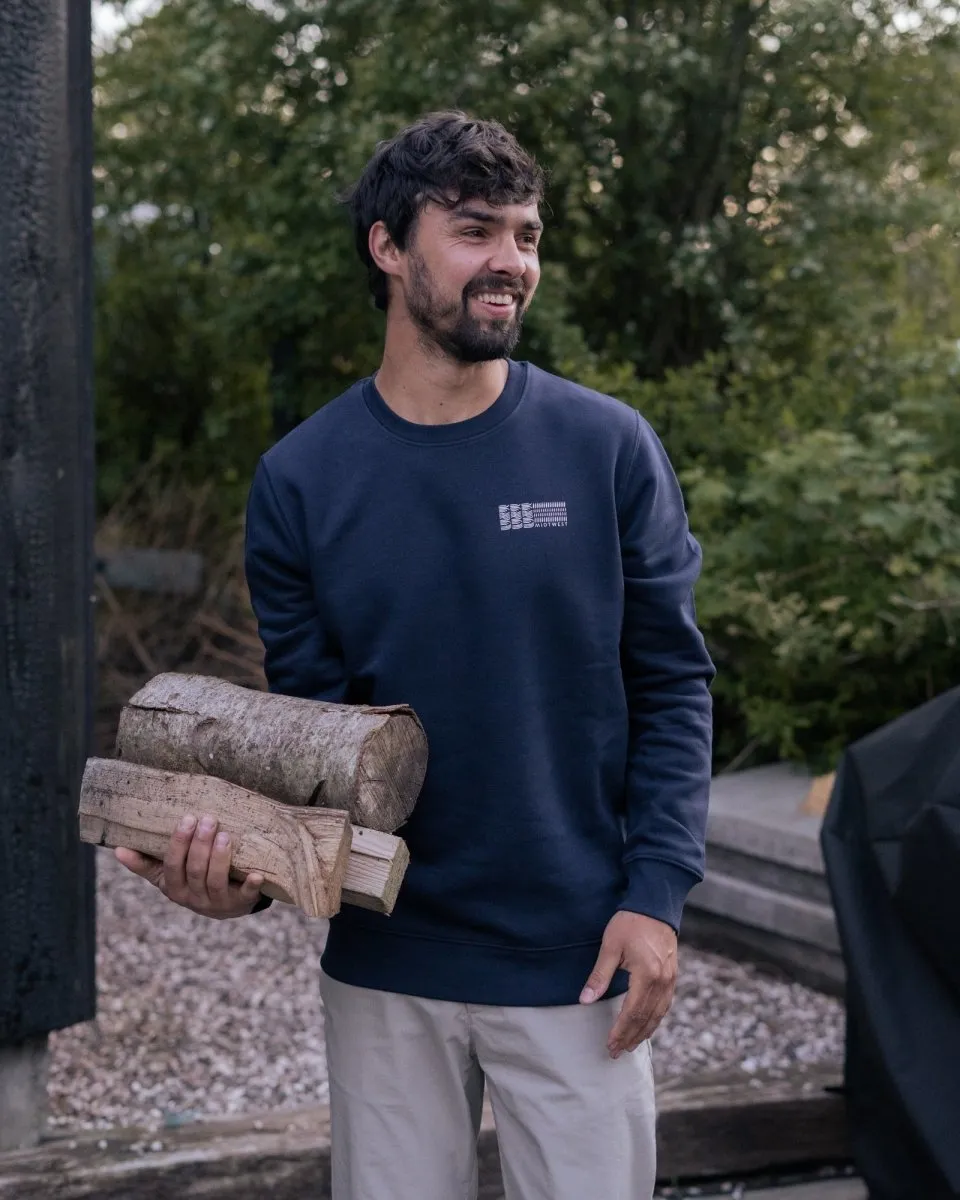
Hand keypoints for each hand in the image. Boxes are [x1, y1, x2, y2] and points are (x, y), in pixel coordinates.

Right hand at [114, 812, 264, 919]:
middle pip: (195, 870)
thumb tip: (117, 850)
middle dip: (201, 844)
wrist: (224, 907)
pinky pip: (245, 896)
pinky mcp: (239, 904)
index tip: (187, 819)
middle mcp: (193, 898)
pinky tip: (257, 874)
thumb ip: (145, 864)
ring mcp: (216, 903)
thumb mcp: (167, 877)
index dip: (179, 844)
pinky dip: (251, 886)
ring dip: (220, 858)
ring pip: (215, 880)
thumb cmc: (191, 883)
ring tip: (226, 835)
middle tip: (209, 819)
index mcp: (174, 888)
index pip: (172, 866)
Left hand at [580, 910, 677, 1057]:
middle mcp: (662, 982)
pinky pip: (664, 1005)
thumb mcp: (610, 947)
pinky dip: (654, 1019)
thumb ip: (599, 976)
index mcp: (647, 975)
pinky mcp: (672, 976)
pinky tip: (646, 1025)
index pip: (632, 1013)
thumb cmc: (630, 923)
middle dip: (630, 1037)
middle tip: (617, 1052)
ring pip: (658, 1015)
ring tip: (630, 1044)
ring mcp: (670, 980)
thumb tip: (585, 1000)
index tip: (609, 1045)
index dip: (620, 1031)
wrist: (655, 905)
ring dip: (644, 1032)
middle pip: (646, 1018)